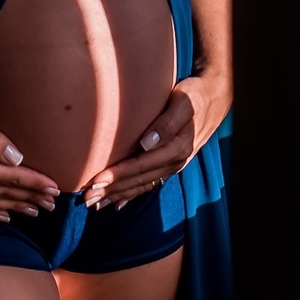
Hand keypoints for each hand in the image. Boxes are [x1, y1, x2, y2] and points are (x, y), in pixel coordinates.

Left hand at [82, 73, 230, 209]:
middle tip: (86, 197)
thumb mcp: (184, 102)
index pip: (142, 165)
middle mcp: (175, 161)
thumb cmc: (195, 96)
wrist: (213, 99)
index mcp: (177, 148)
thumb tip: (146, 142)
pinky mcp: (169, 164)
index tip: (97, 180)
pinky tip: (117, 203)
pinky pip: (148, 183)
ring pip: (141, 185)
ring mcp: (172, 165)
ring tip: (94, 203)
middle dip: (111, 190)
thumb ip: (167, 122)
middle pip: (138, 180)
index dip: (119, 174)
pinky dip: (131, 194)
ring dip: (118, 195)